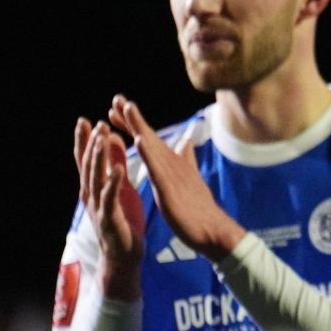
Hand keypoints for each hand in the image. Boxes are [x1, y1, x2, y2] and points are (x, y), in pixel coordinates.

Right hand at [74, 117, 143, 299]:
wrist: (124, 257)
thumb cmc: (123, 222)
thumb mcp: (120, 189)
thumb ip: (116, 166)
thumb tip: (114, 141)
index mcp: (94, 188)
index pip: (87, 160)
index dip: (85, 141)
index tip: (86, 120)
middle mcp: (91, 195)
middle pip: (88, 165)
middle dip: (90, 143)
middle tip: (93, 123)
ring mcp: (98, 207)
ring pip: (95, 178)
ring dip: (98, 158)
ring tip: (102, 138)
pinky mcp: (109, 219)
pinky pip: (110, 198)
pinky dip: (112, 182)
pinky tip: (117, 168)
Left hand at [108, 95, 245, 261]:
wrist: (213, 231)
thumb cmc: (199, 210)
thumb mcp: (190, 179)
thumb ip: (187, 159)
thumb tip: (186, 142)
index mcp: (173, 163)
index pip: (150, 139)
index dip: (134, 123)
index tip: (119, 108)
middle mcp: (173, 164)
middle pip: (148, 136)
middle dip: (132, 117)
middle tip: (117, 98)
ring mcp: (172, 174)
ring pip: (152, 146)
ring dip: (138, 126)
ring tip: (127, 108)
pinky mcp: (170, 188)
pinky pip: (157, 168)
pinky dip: (148, 152)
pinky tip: (139, 139)